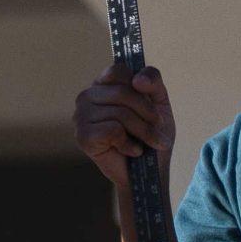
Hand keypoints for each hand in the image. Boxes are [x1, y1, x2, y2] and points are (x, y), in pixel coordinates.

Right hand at [73, 61, 173, 187]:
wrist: (148, 171)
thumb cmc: (151, 135)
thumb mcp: (159, 103)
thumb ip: (153, 81)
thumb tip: (136, 80)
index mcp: (103, 84)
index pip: (119, 70)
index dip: (140, 87)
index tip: (152, 105)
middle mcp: (88, 96)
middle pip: (123, 92)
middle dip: (147, 114)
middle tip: (157, 130)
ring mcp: (81, 116)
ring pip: (120, 113)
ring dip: (142, 132)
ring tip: (146, 143)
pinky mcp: (82, 136)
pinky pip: (112, 131)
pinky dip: (128, 144)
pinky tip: (130, 150)